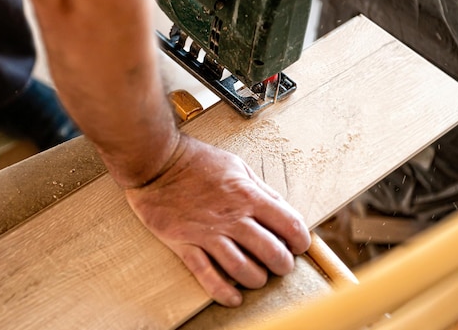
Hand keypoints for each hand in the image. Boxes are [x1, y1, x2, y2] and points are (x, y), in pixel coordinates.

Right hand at [124, 134, 310, 306]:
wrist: (156, 162)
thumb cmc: (196, 160)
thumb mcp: (237, 166)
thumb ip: (260, 189)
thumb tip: (281, 207)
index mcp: (248, 196)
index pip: (289, 224)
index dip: (300, 240)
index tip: (297, 245)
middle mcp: (232, 218)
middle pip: (271, 252)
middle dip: (282, 265)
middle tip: (280, 265)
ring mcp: (207, 233)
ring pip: (242, 268)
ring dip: (256, 279)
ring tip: (257, 278)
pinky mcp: (185, 244)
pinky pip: (207, 274)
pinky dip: (223, 291)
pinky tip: (233, 298)